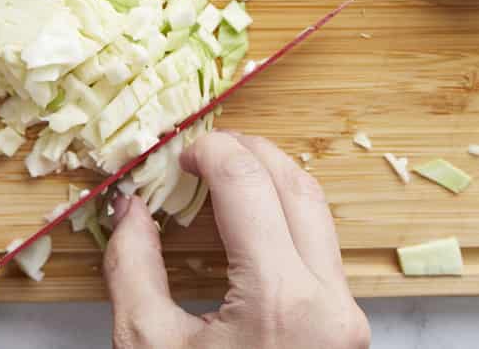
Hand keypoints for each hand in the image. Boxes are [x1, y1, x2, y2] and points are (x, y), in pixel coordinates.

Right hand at [104, 130, 370, 348]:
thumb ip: (133, 267)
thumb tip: (131, 210)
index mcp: (280, 302)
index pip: (248, 183)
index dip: (209, 151)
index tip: (177, 149)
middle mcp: (330, 303)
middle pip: (296, 184)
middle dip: (247, 152)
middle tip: (202, 148)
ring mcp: (347, 318)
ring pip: (318, 213)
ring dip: (271, 181)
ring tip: (221, 177)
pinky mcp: (346, 331)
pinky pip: (322, 250)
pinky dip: (285, 220)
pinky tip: (245, 225)